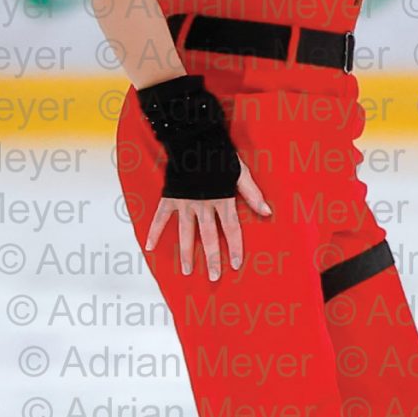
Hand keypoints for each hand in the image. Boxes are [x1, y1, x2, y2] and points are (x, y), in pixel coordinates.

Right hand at [145, 160, 270, 282]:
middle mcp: (203, 205)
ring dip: (187, 253)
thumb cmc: (220, 155)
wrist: (193, 139)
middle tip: (213, 278)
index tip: (236, 264)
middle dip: (212, 259)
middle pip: (208, 237)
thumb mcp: (241, 172)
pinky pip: (160, 217)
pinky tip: (149, 247)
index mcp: (222, 199)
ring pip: (186, 233)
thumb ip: (252, 194)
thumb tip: (268, 212)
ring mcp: (185, 203)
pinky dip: (154, 231)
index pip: (231, 229)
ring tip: (187, 271)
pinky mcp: (170, 197)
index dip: (234, 247)